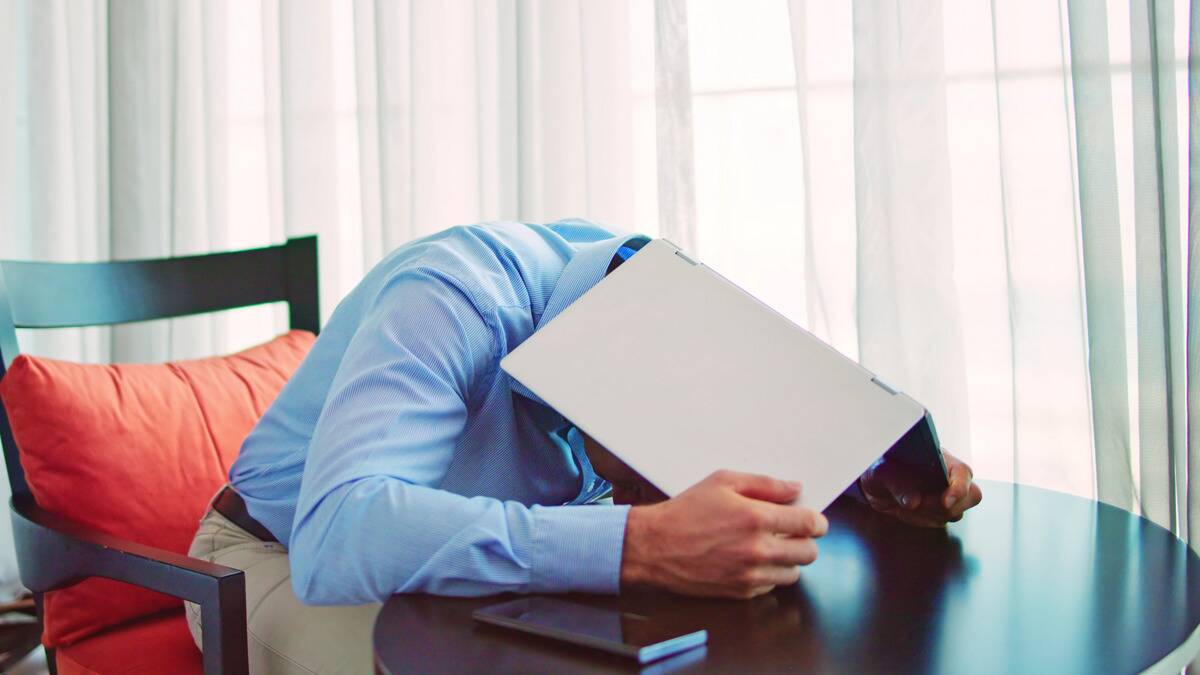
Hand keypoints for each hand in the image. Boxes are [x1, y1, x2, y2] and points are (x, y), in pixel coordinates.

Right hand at [620, 470, 827, 598]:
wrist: (655, 546)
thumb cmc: (686, 510)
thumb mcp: (723, 482)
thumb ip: (764, 484)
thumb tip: (795, 489)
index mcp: (756, 519)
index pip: (809, 524)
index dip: (817, 521)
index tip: (815, 521)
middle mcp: (757, 550)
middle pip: (809, 552)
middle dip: (806, 541)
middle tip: (793, 533)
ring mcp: (750, 575)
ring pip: (793, 573)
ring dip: (788, 560)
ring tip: (770, 546)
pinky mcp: (740, 592)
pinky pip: (771, 586)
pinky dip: (768, 574)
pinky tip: (752, 560)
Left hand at [858, 450, 981, 526]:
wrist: (874, 485)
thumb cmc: (880, 469)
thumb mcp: (882, 471)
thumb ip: (897, 484)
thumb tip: (913, 502)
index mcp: (940, 458)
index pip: (962, 472)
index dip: (959, 488)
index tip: (946, 501)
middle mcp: (949, 476)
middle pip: (971, 496)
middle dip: (945, 506)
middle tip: (919, 504)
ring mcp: (947, 495)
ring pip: (953, 513)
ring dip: (927, 514)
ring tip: (903, 504)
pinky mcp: (939, 511)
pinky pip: (938, 522)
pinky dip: (920, 520)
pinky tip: (904, 510)